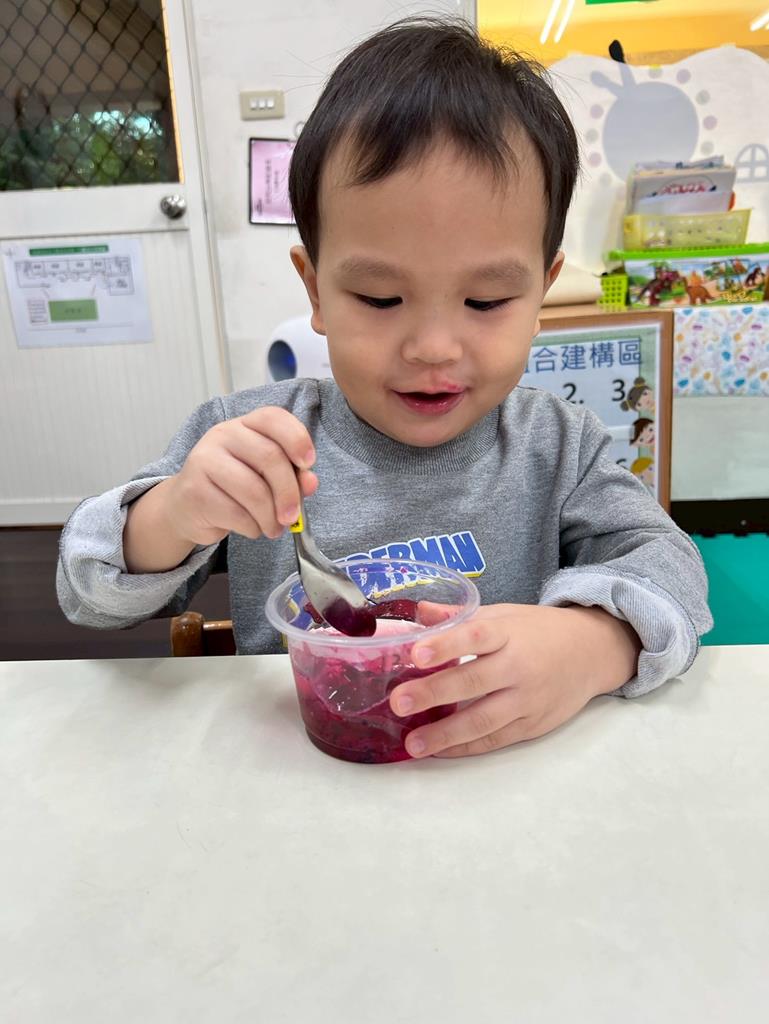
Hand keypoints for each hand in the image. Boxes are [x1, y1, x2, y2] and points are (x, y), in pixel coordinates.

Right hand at [166, 406, 317, 546]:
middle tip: (293, 516)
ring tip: (273, 528)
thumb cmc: (233, 487)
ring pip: (254, 490)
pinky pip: (237, 514)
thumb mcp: (265, 476)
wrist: (186, 507)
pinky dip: (252, 528)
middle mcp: (223, 435)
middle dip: (289, 493)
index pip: (273, 417)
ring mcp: (205, 460)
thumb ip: (292, 475)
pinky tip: (251, 528)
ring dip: (271, 517)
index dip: (297, 439)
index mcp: (245, 425)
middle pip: (270, 457)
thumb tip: (310, 482)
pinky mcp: (195, 490)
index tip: (308, 464)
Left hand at [390, 604, 641, 758]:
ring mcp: (528, 699)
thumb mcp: (503, 614)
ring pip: (484, 720)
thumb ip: (460, 617)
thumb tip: (418, 612)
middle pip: (474, 681)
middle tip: (399, 702)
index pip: (476, 636)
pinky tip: (439, 750)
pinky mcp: (533, 725)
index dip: (446, 644)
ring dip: (445, 734)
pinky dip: (466, 747)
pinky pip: (495, 740)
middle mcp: (519, 667)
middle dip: (434, 693)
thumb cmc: (539, 631)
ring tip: (411, 743)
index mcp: (509, 633)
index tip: (416, 653)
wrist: (593, 653)